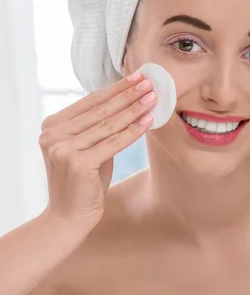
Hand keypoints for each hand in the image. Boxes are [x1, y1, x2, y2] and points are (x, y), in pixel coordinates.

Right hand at [39, 72, 156, 224]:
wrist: (68, 217)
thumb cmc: (82, 182)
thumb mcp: (87, 148)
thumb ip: (98, 127)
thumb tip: (127, 101)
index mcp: (52, 126)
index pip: (89, 102)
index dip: (115, 89)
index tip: (136, 77)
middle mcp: (53, 134)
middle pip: (99, 110)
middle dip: (127, 95)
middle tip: (149, 83)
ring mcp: (63, 148)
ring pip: (108, 124)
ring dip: (133, 110)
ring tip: (152, 99)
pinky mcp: (77, 163)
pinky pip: (113, 142)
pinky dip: (133, 131)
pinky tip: (148, 121)